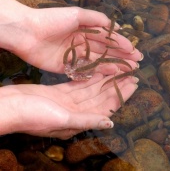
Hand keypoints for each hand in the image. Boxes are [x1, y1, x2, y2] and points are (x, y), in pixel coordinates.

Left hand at [0, 0, 142, 73]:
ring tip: (128, 70)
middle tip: (137, 62)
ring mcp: (77, 56)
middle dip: (122, 56)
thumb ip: (96, 19)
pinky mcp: (68, 66)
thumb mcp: (77, 14)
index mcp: (86, 30)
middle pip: (106, 51)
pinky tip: (110, 74)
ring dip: (114, 65)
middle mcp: (84, 43)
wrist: (28, 32)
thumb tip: (115, 26)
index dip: (122, 44)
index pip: (108, 39)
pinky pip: (87, 70)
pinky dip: (99, 72)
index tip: (134, 50)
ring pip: (100, 61)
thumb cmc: (52, 20)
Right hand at [0, 73, 137, 139]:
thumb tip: (110, 123)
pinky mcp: (59, 92)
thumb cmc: (33, 116)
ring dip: (105, 80)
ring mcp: (68, 101)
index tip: (134, 84)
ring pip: (92, 89)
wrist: (8, 107)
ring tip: (119, 69)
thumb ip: (87, 119)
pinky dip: (89, 77)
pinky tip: (99, 70)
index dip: (121, 95)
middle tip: (132, 73)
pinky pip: (79, 83)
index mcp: (79, 120)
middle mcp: (76, 111)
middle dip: (117, 85)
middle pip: (102, 96)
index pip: (106, 106)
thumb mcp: (63, 119)